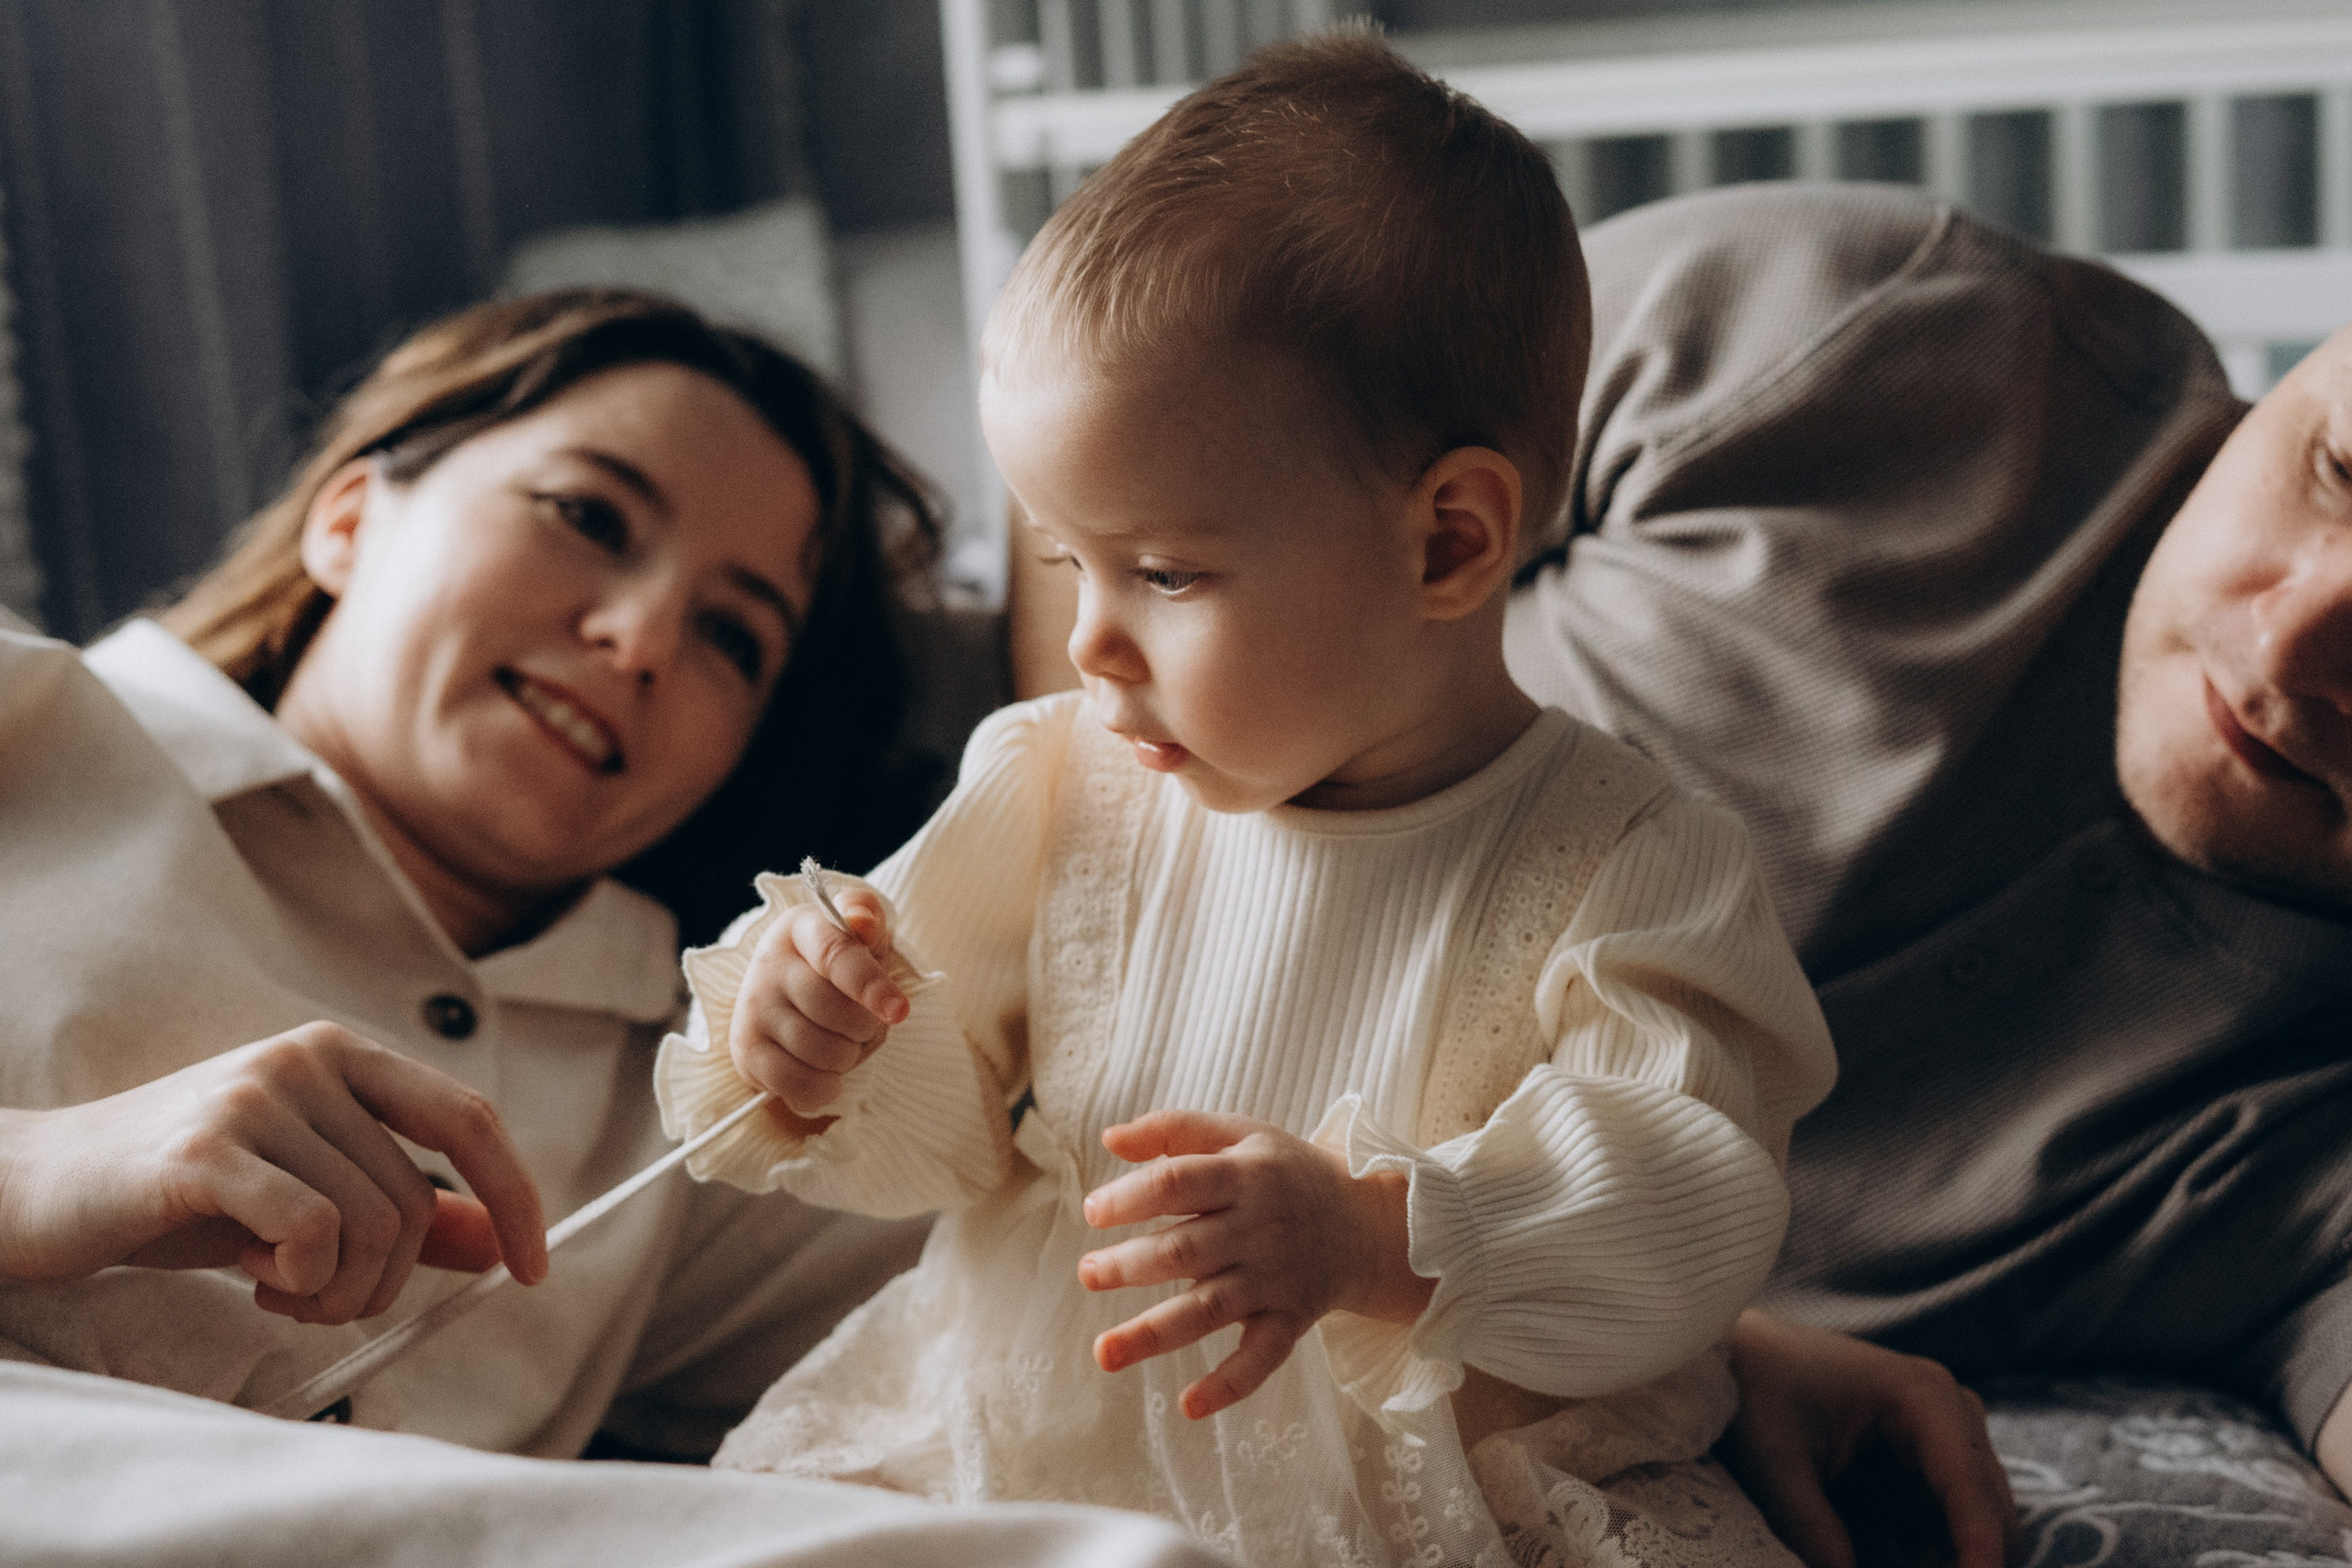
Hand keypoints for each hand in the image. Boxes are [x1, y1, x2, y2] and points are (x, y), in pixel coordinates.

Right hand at [0, 1022, 546, 1324]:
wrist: (39, 1190)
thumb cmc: (184, 1197)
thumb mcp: (307, 1195)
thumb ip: (401, 1210)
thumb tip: (495, 1238)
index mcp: (344, 1056)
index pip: (469, 1119)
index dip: (515, 1195)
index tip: (534, 1265)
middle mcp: (308, 1058)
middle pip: (417, 1196)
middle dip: (387, 1278)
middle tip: (323, 1298)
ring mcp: (257, 1096)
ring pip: (373, 1222)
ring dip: (338, 1290)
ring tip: (279, 1287)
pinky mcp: (207, 1150)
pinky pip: (314, 1231)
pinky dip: (302, 1278)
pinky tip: (252, 1277)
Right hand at [725, 889, 908, 1116]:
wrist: (787, 998)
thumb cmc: (838, 965)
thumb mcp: (859, 934)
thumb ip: (867, 916)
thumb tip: (862, 920)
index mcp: (801, 928)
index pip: (835, 954)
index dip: (870, 985)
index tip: (899, 1010)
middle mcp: (769, 964)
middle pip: (834, 1011)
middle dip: (865, 1027)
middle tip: (864, 1023)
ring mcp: (753, 1008)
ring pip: (822, 1052)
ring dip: (848, 1057)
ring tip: (843, 1042)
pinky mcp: (747, 1050)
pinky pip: (801, 1084)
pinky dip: (825, 1087)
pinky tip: (826, 1072)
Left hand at [1077, 1109, 1433, 1419]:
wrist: (1368, 1225)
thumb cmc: (1286, 1173)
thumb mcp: (1240, 1132)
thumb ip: (1174, 1130)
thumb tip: (1110, 1137)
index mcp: (1244, 1176)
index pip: (1179, 1182)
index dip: (1131, 1197)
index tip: (1093, 1212)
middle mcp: (1258, 1230)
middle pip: (1184, 1251)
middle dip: (1129, 1266)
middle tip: (1087, 1273)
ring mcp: (1274, 1280)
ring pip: (1208, 1310)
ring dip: (1153, 1333)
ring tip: (1102, 1353)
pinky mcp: (1289, 1321)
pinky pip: (1261, 1357)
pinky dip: (1229, 1384)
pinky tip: (1189, 1406)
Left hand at [1719, 1309, 2018, 1567]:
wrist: (1739, 1353)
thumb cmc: (1752, 1391)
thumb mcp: (1773, 1465)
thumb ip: (1813, 1532)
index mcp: (1920, 1394)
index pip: (1971, 1488)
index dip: (1979, 1552)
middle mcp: (1949, 1405)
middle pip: (1992, 1506)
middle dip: (1971, 1558)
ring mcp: (1945, 1425)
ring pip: (1981, 1514)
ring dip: (1953, 1555)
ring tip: (1896, 1562)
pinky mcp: (1929, 1448)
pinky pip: (1954, 1511)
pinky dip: (1936, 1547)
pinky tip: (1897, 1557)